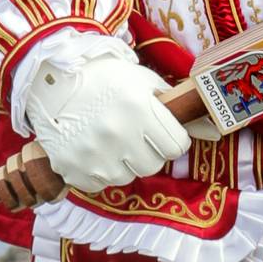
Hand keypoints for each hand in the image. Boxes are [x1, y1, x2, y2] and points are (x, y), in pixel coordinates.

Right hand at [22, 55, 190, 195]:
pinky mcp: (70, 167)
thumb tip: (212, 130)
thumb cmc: (103, 77)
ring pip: (126, 177)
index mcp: (139, 108)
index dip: (172, 139)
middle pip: (152, 165)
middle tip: (134, 136)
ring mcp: (92, 153)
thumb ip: (173, 107)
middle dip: (148, 152)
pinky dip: (97, 172)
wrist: (50, 78)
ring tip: (110, 141)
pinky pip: (97, 184)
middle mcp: (118, 133)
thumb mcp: (142, 82)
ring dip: (123, 163)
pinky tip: (92, 150)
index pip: (176, 146)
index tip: (162, 132)